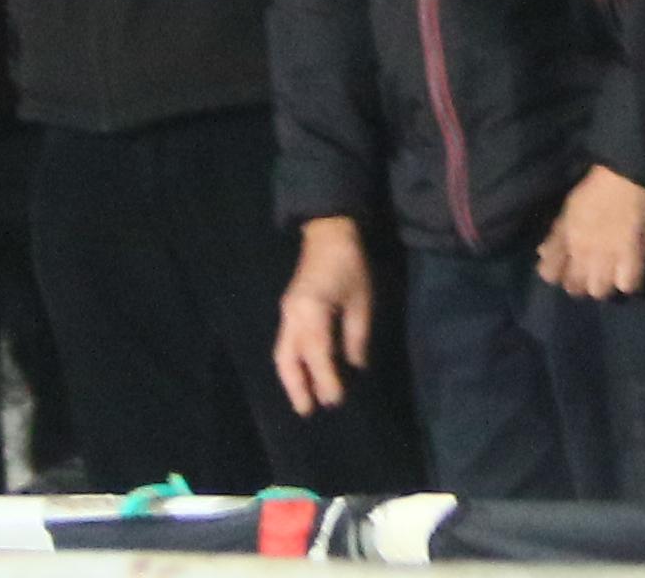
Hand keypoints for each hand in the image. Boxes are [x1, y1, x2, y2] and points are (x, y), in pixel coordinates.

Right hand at [271, 216, 371, 412]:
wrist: (329, 233)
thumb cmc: (351, 265)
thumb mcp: (362, 301)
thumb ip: (357, 336)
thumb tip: (355, 368)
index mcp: (312, 310)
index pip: (317, 354)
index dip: (325, 379)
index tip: (335, 401)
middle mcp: (292, 315)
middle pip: (287, 358)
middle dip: (296, 387)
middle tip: (307, 412)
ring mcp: (286, 312)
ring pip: (282, 353)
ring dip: (290, 378)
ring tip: (303, 400)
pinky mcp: (287, 310)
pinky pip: (285, 343)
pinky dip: (292, 363)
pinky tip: (304, 374)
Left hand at [535, 164, 644, 297]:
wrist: (629, 172)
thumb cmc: (596, 185)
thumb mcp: (568, 207)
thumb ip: (556, 235)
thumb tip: (543, 254)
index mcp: (565, 238)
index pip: (550, 274)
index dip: (556, 274)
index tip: (565, 269)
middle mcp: (583, 252)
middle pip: (575, 288)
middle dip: (580, 284)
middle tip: (590, 274)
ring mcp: (609, 256)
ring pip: (599, 291)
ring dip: (603, 285)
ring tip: (610, 276)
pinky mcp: (635, 256)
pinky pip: (628, 285)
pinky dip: (627, 282)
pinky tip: (629, 274)